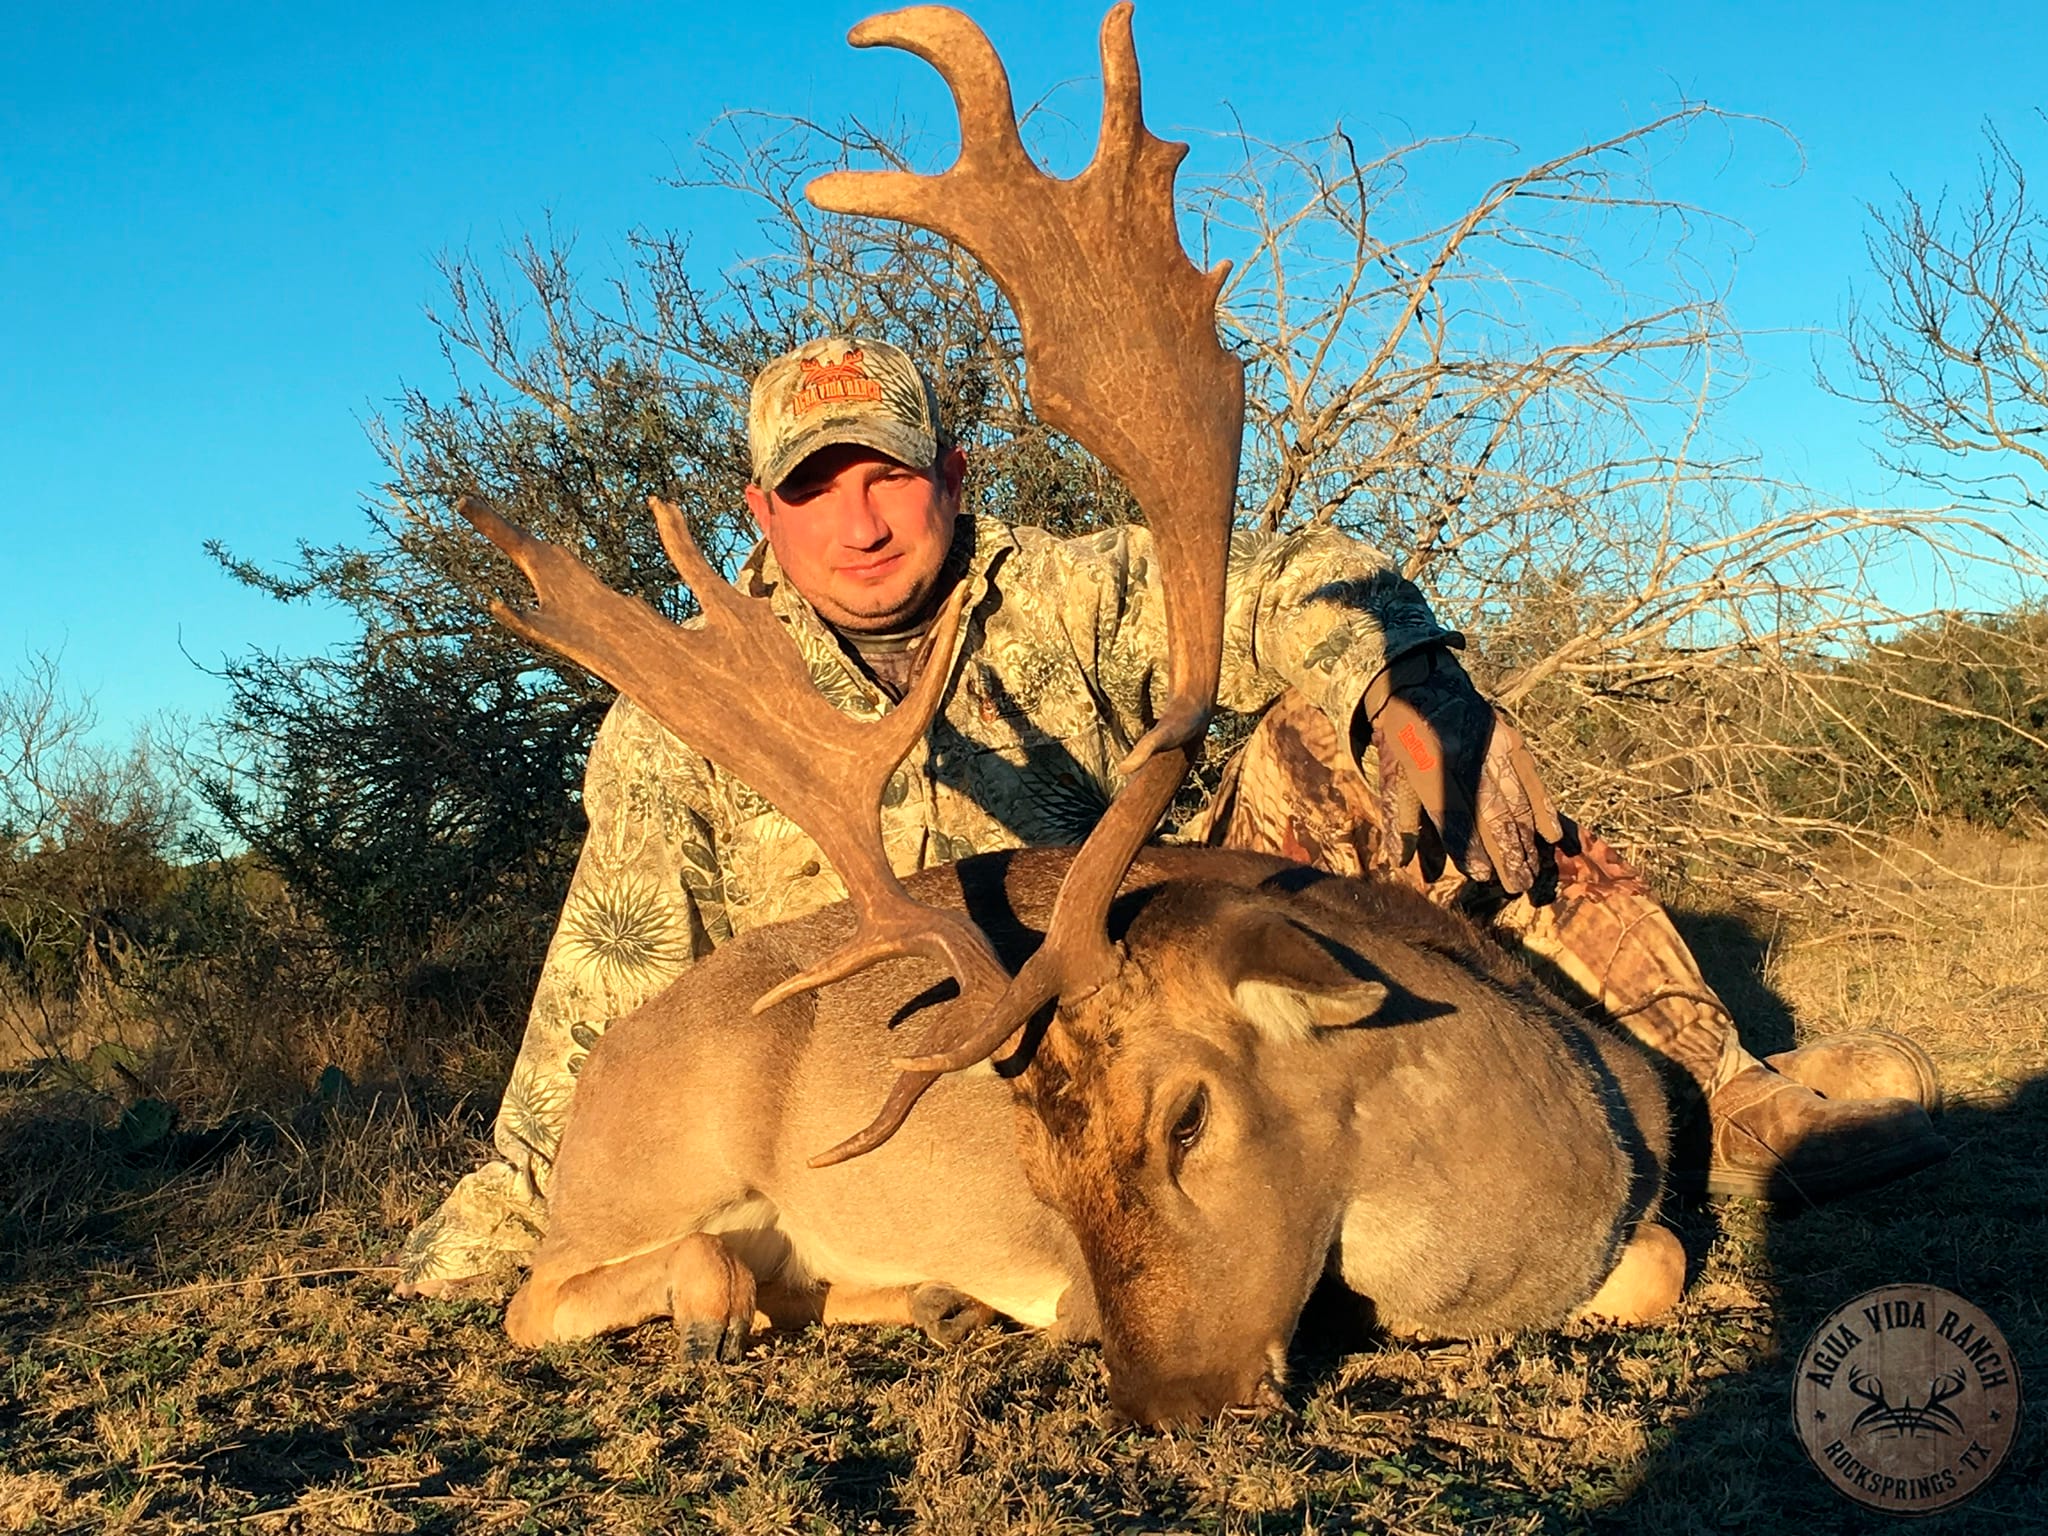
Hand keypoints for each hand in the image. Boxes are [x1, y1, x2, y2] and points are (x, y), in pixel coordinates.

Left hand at [1365, 649, 1563, 894]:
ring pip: (1515, 800)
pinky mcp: (1510, 739)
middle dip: (1505, 853)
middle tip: (1516, 886)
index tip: (1482, 875)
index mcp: (1428, 767)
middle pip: (1490, 813)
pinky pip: (1531, 778)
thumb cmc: (1402, 739)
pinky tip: (1551, 835)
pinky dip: (1543, 808)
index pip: (1453, 815)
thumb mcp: (1389, 775)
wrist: (1421, 683)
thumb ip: (1399, 819)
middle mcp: (1464, 757)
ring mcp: (1491, 747)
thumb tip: (1403, 863)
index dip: (1468, 846)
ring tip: (1530, 871)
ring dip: (1525, 840)